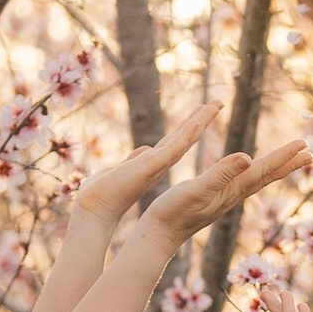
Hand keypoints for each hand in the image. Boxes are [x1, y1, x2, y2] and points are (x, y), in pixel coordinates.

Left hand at [73, 96, 219, 226]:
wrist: (95, 208)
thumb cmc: (102, 193)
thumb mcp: (121, 169)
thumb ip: (135, 159)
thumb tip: (144, 150)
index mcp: (152, 163)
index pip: (175, 140)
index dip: (190, 127)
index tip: (202, 113)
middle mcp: (159, 163)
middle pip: (184, 136)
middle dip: (201, 119)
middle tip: (217, 103)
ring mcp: (157, 164)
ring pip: (183, 139)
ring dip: (199, 121)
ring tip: (214, 105)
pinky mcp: (151, 166)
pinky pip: (173, 148)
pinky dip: (185, 135)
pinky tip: (196, 122)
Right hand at [125, 130, 308, 257]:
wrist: (158, 236)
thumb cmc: (173, 213)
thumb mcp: (196, 189)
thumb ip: (221, 173)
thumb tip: (247, 157)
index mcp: (232, 190)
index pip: (264, 169)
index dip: (284, 156)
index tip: (305, 144)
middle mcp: (233, 195)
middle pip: (267, 176)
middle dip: (288, 163)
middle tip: (310, 153)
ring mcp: (224, 198)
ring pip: (256, 179)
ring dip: (274, 168)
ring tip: (289, 160)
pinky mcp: (214, 199)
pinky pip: (241, 183)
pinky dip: (253, 173)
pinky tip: (249, 172)